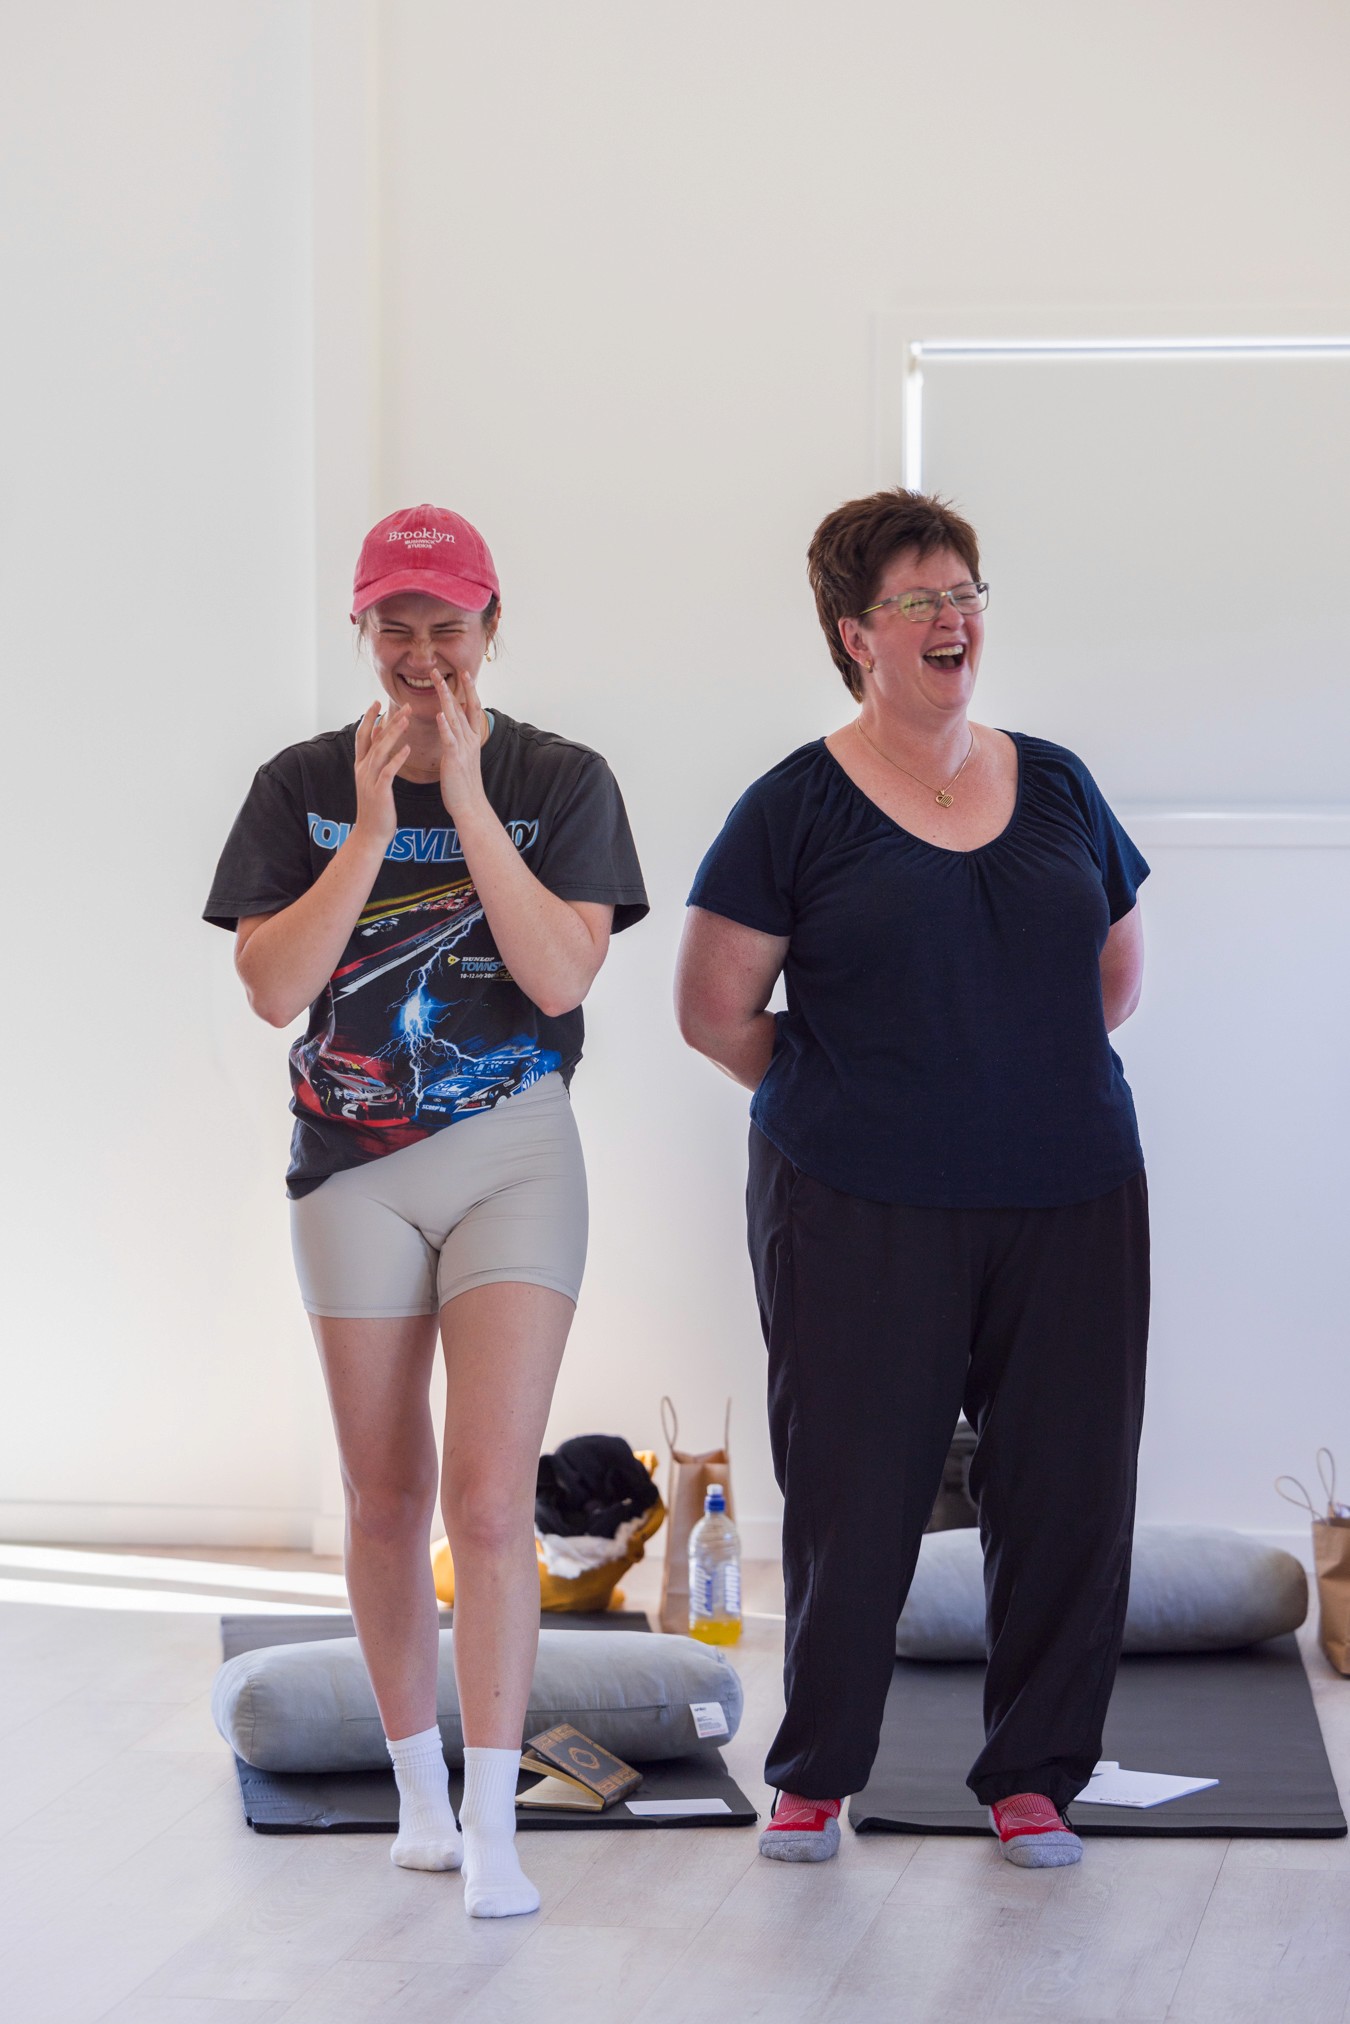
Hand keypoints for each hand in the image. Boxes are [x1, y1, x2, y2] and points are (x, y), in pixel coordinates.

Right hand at [351, 700, 410, 852]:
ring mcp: (369, 780)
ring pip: (380, 751)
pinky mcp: (379, 792)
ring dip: (393, 733)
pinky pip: (388, 771)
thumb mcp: (373, 781)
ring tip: (406, 719)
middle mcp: (363, 770)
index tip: (376, 701)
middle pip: (373, 738)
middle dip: (386, 720)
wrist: (370, 834)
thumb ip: (375, 759)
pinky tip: (407, 748)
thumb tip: (380, 738)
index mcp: (361, 766)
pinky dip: (397, 758)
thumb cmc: (376, 808)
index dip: (368, 718)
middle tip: (401, 705)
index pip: (362, 736)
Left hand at [431, 669, 487, 820]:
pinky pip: (450, 739)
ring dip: (447, 699)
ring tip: (439, 682)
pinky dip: (445, 726)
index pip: (472, 709)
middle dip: (454, 687)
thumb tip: (454, 728)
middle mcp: (470, 740)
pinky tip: (440, 714)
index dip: (469, 690)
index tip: (464, 674)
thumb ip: (460, 741)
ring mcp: (463, 749)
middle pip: (463, 707)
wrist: (471, 806)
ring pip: (455, 718)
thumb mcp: (464, 758)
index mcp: (472, 739)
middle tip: (442, 670)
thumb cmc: (464, 785)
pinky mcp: (454, 760)